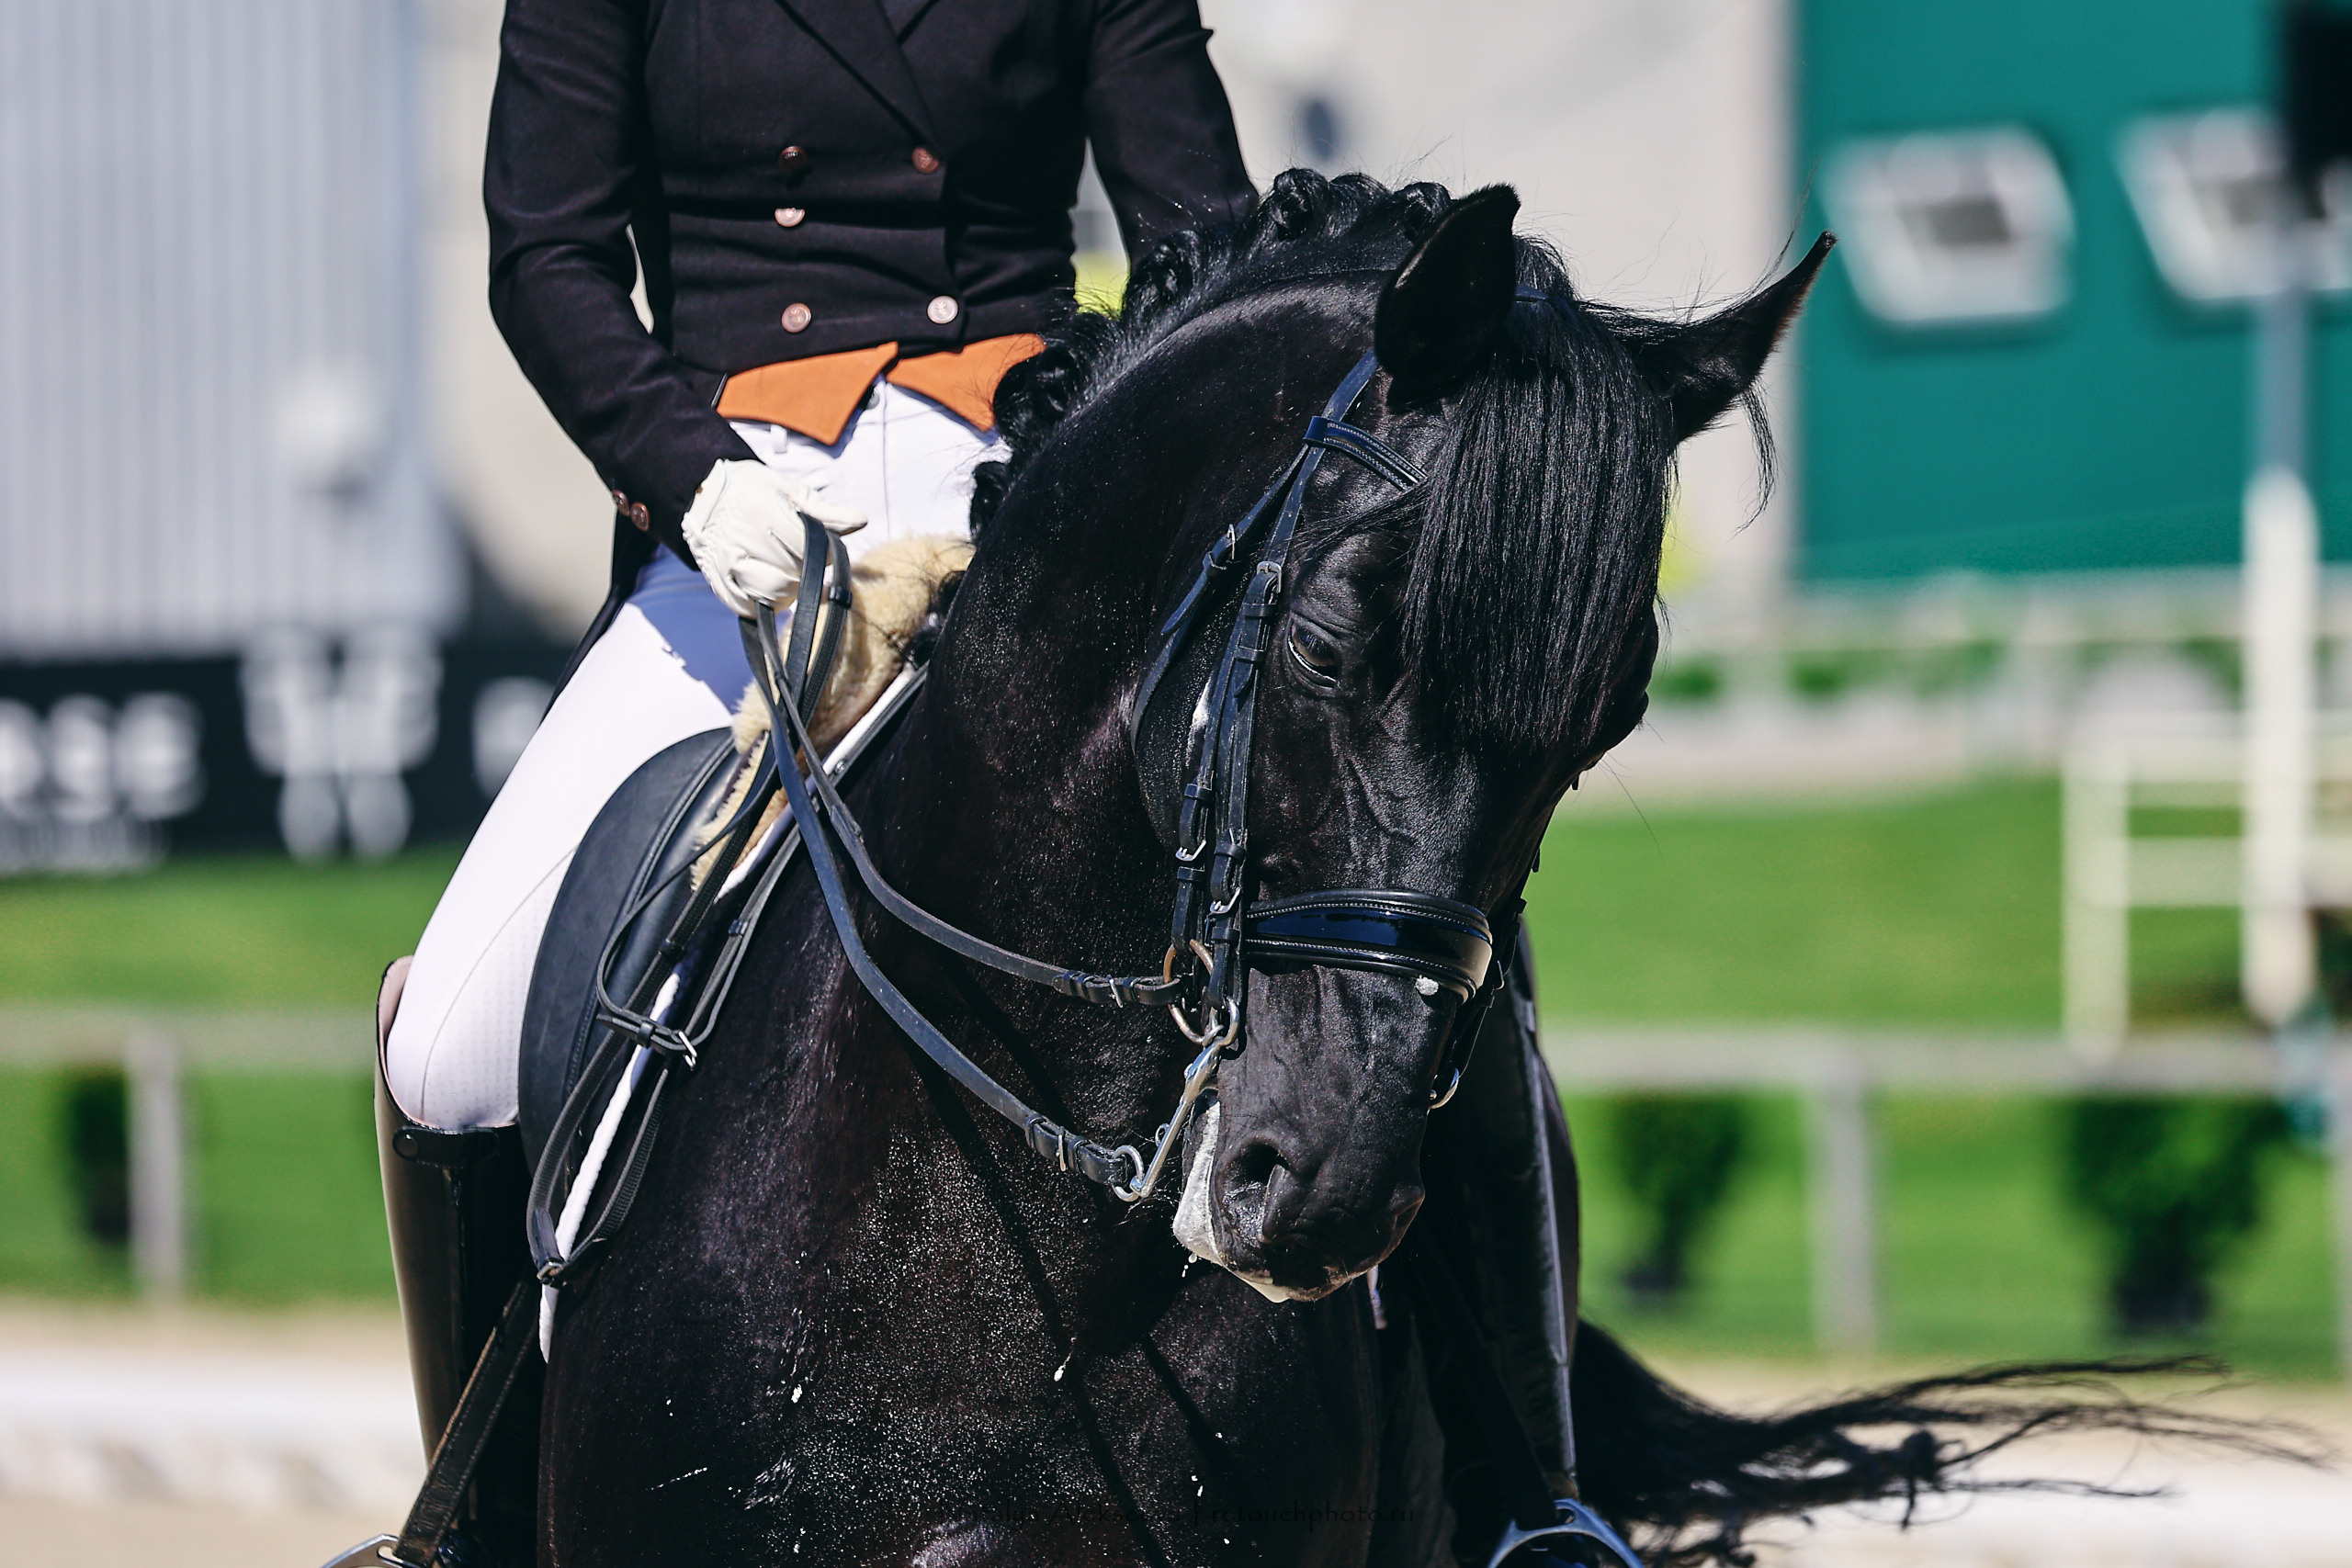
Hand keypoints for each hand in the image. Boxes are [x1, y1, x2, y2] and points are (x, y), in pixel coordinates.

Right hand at [679, 459, 867, 616]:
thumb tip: (861, 521)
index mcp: (763, 511)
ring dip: (790, 592)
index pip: (809, 549)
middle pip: (793, 574)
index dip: (825, 554)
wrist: (703, 490)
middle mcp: (741, 537)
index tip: (824, 549)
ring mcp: (724, 561)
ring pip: (773, 595)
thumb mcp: (790, 491)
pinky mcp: (715, 579)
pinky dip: (763, 604)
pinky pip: (746, 607)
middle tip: (805, 560)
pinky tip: (769, 585)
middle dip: (808, 572)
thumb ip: (826, 511)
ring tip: (790, 574)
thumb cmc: (755, 490)